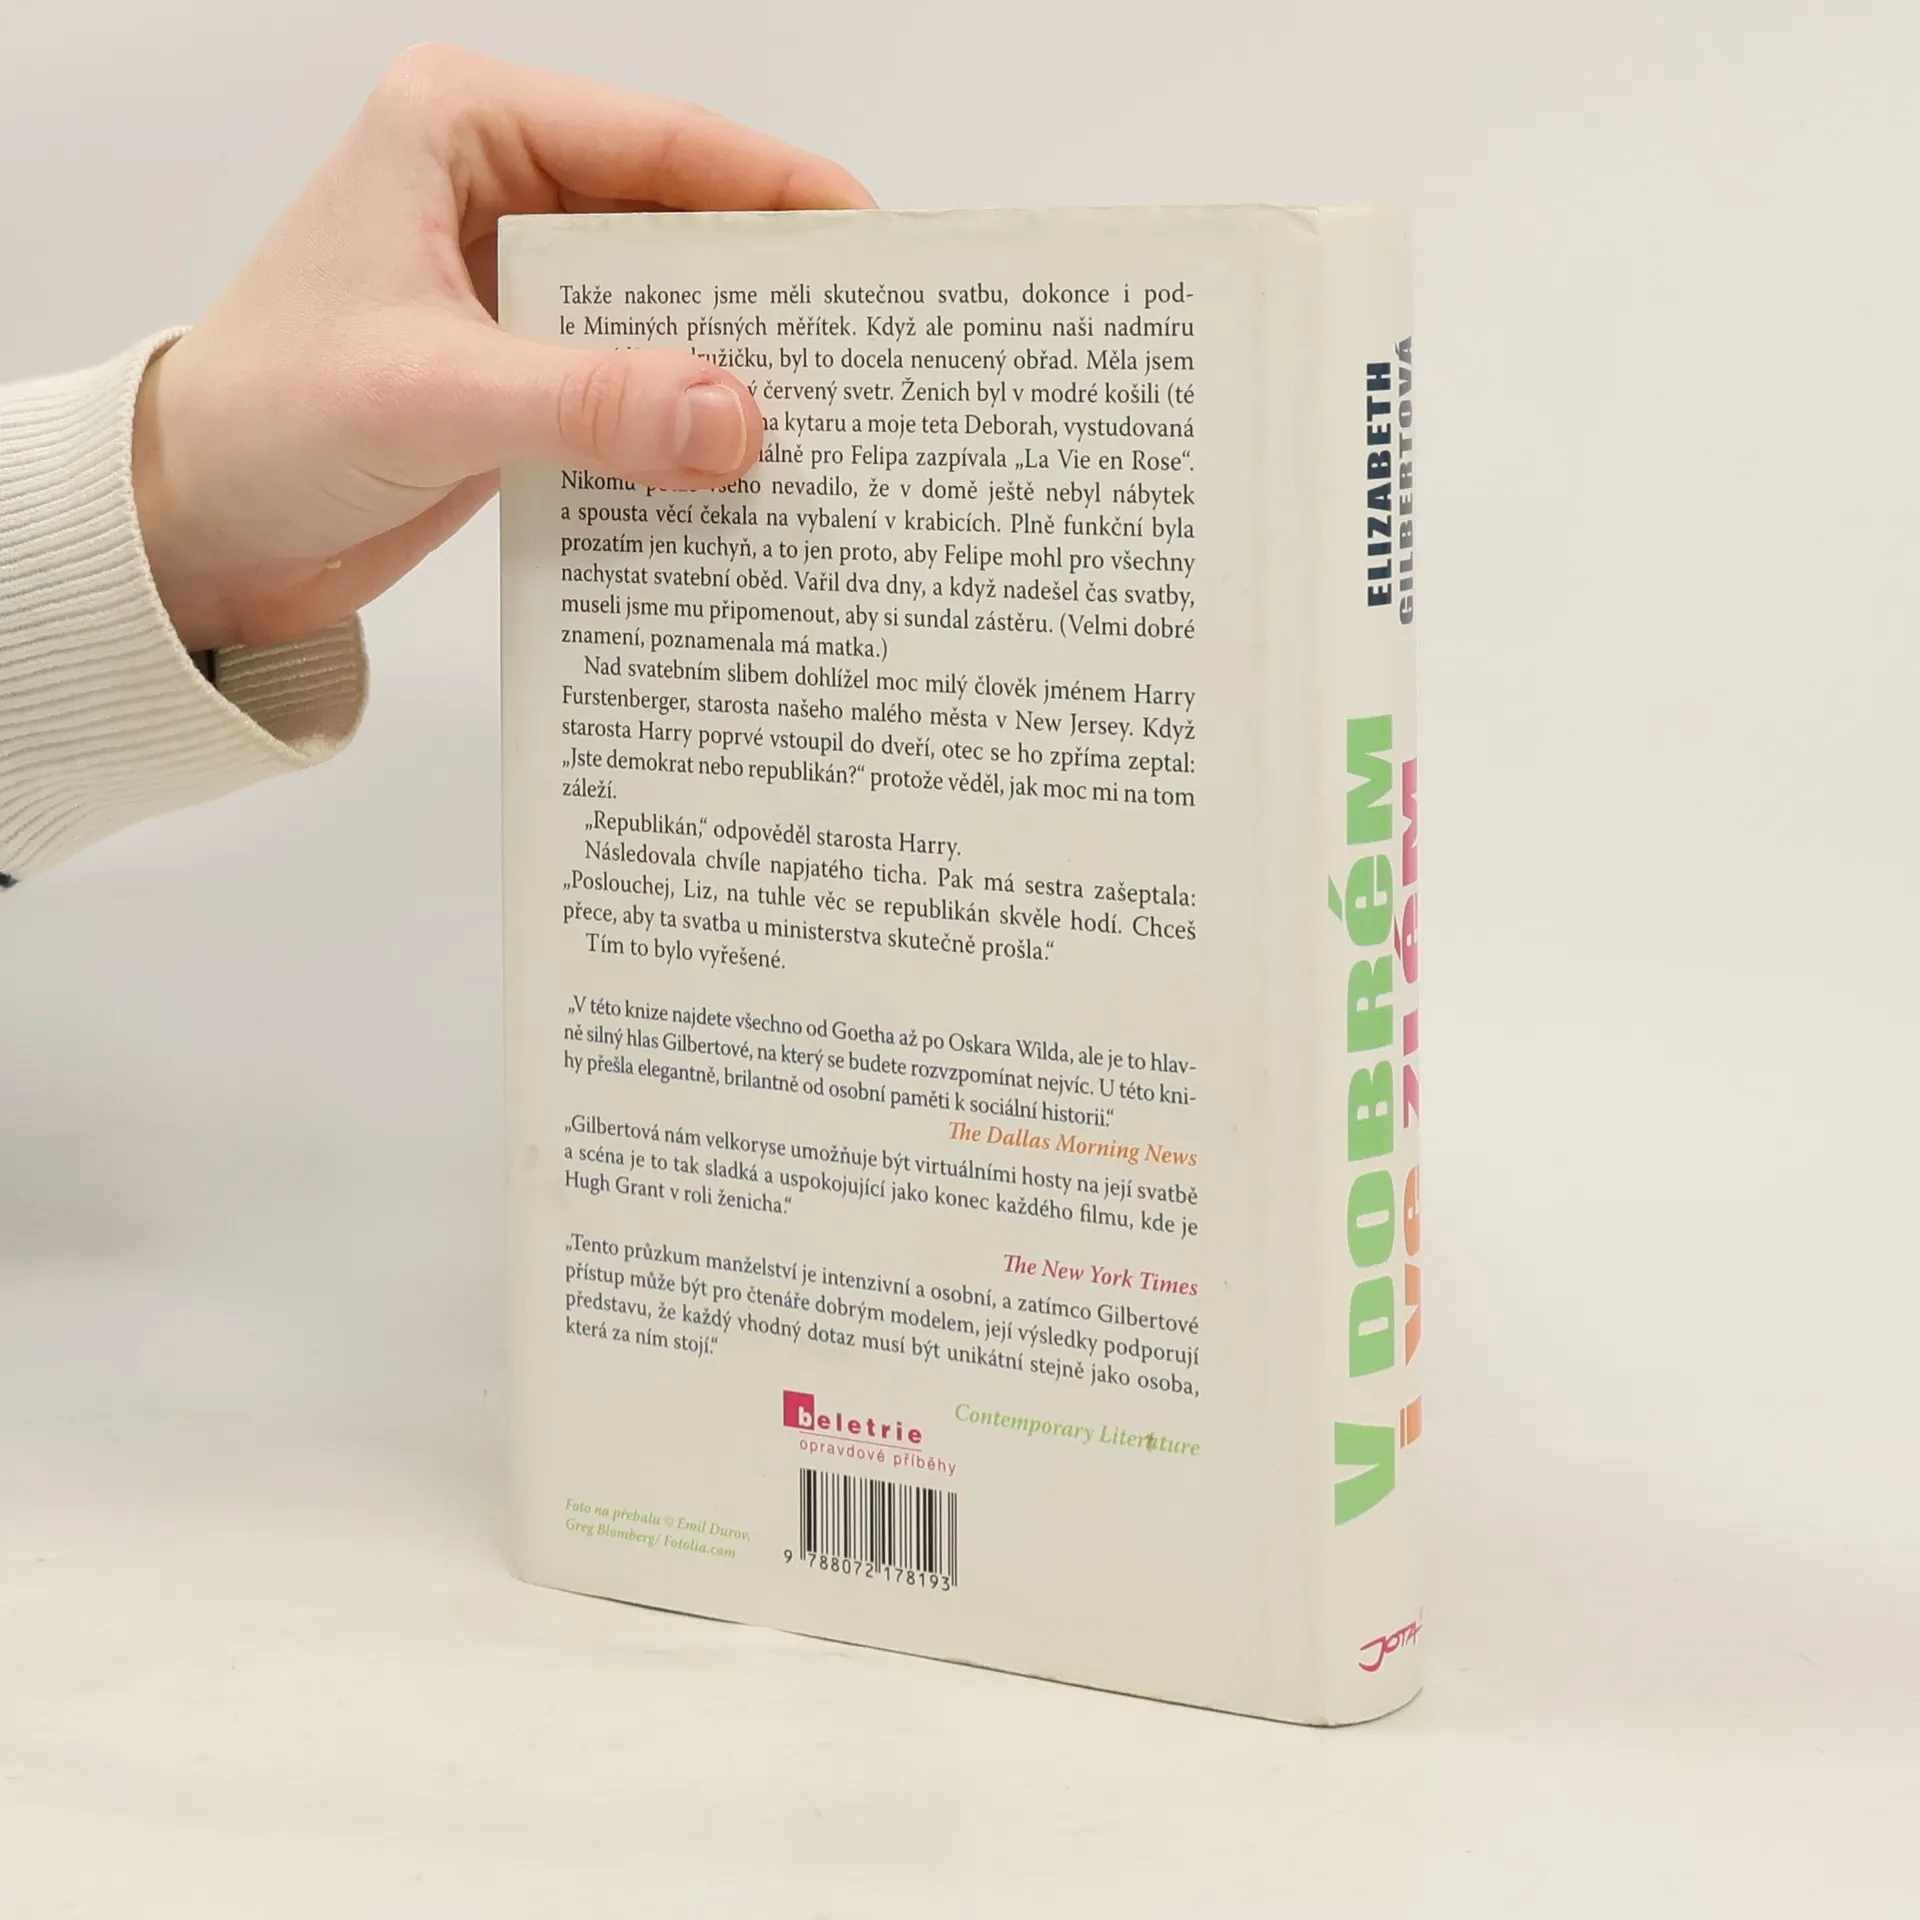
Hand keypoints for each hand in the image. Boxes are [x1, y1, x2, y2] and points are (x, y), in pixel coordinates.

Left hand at [131, 45, 871, 648]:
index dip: (775, 189)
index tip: (871, 244)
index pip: (657, 143)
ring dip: (734, 369)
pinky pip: (637, 386)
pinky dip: (687, 427)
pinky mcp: (529, 372)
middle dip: (768, 291)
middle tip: (870, 350)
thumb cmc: (263, 424)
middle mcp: (501, 192)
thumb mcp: (430, 400)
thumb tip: (737, 420)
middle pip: (677, 225)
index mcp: (463, 130)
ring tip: (830, 420)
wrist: (197, 529)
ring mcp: (519, 286)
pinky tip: (746, 471)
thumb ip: (587, 405)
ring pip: (666, 312)